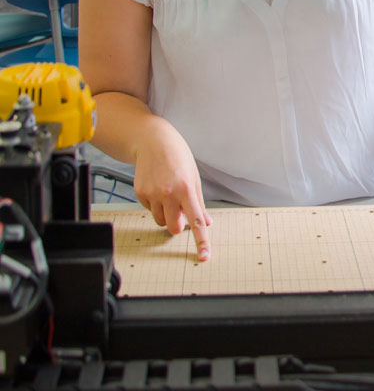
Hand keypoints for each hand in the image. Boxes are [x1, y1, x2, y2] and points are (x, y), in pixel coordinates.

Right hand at [132, 137, 212, 260]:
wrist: (153, 142)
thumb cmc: (178, 158)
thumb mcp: (194, 177)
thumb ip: (199, 203)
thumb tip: (207, 222)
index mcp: (185, 189)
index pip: (196, 221)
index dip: (201, 240)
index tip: (204, 256)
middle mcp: (167, 193)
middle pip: (173, 227)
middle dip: (178, 226)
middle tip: (180, 213)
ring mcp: (151, 194)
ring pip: (160, 220)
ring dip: (166, 214)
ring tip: (169, 195)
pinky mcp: (140, 193)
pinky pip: (150, 210)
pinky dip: (156, 205)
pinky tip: (158, 189)